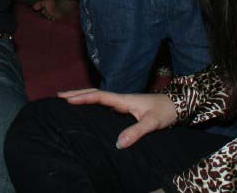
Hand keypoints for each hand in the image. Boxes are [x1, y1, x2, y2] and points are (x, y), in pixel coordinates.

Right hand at [59, 88, 177, 148]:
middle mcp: (121, 99)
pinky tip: (87, 108)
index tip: (67, 99)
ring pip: (98, 97)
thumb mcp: (153, 123)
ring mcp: (123, 103)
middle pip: (95, 93)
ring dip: (83, 96)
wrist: (178, 106)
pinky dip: (91, 102)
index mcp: (124, 100)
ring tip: (66, 99)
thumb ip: (136, 131)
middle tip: (58, 95)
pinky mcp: (125, 108)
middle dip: (77, 93)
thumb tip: (118, 143)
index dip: (83, 97)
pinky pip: (103, 103)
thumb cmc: (165, 112)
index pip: (99, 97)